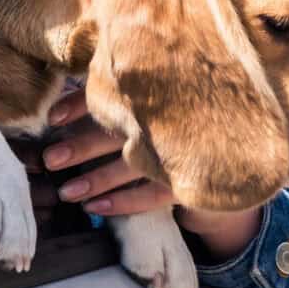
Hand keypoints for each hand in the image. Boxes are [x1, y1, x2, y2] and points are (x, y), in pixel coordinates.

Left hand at [39, 88, 263, 259]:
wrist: (238, 139)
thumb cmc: (184, 107)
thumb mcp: (161, 85)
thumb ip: (127, 78)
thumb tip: (79, 80)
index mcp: (160, 88)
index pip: (113, 91)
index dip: (80, 103)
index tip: (52, 116)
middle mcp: (170, 117)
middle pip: (118, 129)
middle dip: (80, 145)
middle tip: (50, 159)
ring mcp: (182, 149)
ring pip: (131, 166)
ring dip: (95, 179)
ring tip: (66, 192)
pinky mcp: (192, 177)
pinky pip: (153, 194)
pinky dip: (124, 203)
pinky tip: (97, 209)